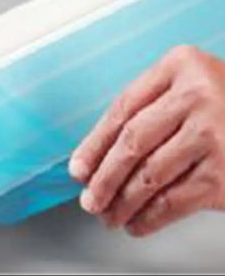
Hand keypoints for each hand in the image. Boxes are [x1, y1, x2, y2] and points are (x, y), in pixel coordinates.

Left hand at [69, 46, 224, 236]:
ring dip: (122, 202)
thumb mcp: (187, 88)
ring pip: (149, 175)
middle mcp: (196, 94)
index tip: (78, 168)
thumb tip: (99, 158)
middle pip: (132, 141)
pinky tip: (137, 223)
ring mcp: (213, 133)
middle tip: (89, 199)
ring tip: (109, 215)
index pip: (122, 109)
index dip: (94, 143)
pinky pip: (174, 201)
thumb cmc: (223, 106)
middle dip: (104, 177)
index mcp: (179, 66)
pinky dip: (149, 218)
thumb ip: (149, 109)